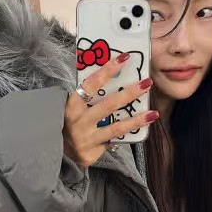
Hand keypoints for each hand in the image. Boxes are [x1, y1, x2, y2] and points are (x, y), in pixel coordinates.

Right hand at [64, 53, 158, 167]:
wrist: (58, 151)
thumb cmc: (69, 122)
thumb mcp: (74, 107)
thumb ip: (89, 96)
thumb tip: (115, 75)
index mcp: (72, 105)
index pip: (91, 84)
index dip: (108, 70)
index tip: (124, 58)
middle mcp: (78, 122)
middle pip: (108, 105)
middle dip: (129, 93)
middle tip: (146, 83)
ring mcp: (85, 139)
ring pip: (115, 128)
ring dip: (136, 120)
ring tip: (152, 113)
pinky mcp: (91, 153)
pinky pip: (113, 141)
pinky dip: (125, 135)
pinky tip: (139, 130)